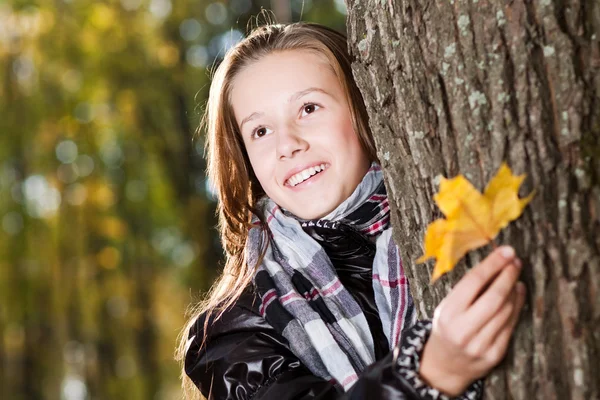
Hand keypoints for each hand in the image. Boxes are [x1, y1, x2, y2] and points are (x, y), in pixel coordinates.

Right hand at [418, 246, 526, 395]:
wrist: (444, 365)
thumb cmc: (446, 328)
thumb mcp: (447, 307)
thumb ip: (467, 290)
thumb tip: (495, 264)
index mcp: (448, 313)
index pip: (473, 282)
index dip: (492, 264)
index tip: (506, 251)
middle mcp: (463, 330)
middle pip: (494, 296)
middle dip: (508, 275)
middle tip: (515, 261)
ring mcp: (480, 344)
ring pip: (506, 310)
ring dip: (514, 289)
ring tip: (515, 275)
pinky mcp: (494, 354)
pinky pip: (511, 325)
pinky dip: (517, 306)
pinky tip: (518, 293)